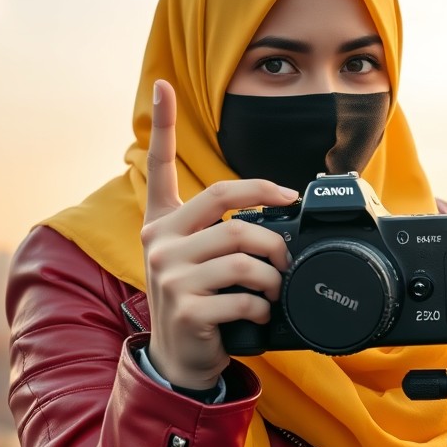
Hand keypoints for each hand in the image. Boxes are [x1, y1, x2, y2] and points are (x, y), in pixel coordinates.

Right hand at [140, 80, 297, 388]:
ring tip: (274, 289)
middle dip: (271, 229)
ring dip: (274, 275)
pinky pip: (245, 295)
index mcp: (162, 225)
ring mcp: (169, 275)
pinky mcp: (185, 307)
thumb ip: (220, 233)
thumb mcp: (197, 262)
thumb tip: (274, 214)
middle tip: (286, 252)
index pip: (159, 167)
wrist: (179, 360)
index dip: (161, 124)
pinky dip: (264, 307)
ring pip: (244, 254)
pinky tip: (259, 315)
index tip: (163, 86)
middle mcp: (159, 243)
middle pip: (228, 208)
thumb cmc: (197, 304)